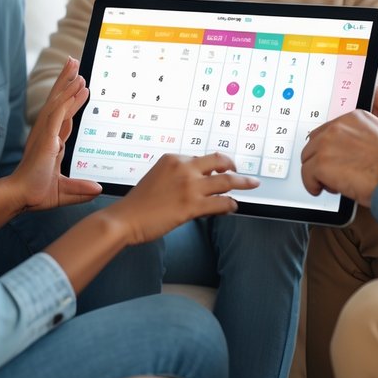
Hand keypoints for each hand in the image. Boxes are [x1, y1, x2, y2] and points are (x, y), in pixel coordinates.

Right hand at [12, 57, 98, 211]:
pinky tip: (76, 89)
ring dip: (68, 85)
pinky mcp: (46, 138)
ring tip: (77, 69)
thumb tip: (98, 189)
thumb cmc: (36, 194)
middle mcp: (47, 134)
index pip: (63, 115)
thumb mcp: (65, 190)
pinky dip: (67, 101)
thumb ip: (80, 188)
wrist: (20, 197)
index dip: (71, 98)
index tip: (80, 84)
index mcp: (51, 141)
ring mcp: (45, 134)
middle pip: (58, 101)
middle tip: (74, 62)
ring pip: (58, 103)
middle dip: (66, 81)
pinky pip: (58, 115)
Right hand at [106, 153, 259, 244]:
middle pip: (219, 161)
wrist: (125, 218)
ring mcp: (190, 186)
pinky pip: (221, 202)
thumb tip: (196, 183)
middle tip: (241, 171)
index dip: (212, 166)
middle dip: (234, 165)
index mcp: (173, 159)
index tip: (220, 170)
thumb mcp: (157, 178)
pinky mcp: (192, 206)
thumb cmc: (137, 203)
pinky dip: (231, 204)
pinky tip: (233, 207)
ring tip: (252, 184)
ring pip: (227, 181)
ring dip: (243, 183)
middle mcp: (183, 168)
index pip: (201, 159)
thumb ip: (176, 176)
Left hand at [300, 106, 377, 206]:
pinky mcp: (322, 163)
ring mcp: (328, 144)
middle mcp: (339, 126)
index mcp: (355, 117)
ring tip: (330, 183)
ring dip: (316, 172)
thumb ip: (367, 133)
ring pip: (308, 158)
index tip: (333, 158)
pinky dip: (312, 185)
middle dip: (320, 159)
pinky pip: (306, 175)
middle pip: (315, 142)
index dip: (330, 147)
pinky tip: (321, 190)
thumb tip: (357, 143)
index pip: (329, 129)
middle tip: (331, 173)